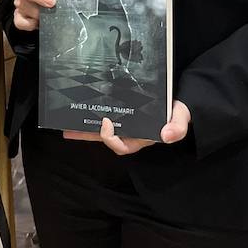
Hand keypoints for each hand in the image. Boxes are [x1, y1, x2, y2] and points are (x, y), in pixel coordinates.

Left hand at [63, 100, 191, 155]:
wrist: (179, 101)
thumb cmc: (179, 112)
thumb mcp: (182, 118)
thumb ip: (178, 126)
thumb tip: (167, 136)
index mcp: (142, 138)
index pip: (122, 146)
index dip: (111, 139)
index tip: (105, 123)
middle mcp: (131, 133)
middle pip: (105, 139)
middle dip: (87, 135)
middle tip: (70, 129)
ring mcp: (125, 124)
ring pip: (101, 129)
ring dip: (84, 128)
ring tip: (65, 124)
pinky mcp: (122, 112)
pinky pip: (105, 116)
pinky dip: (92, 115)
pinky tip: (78, 108)